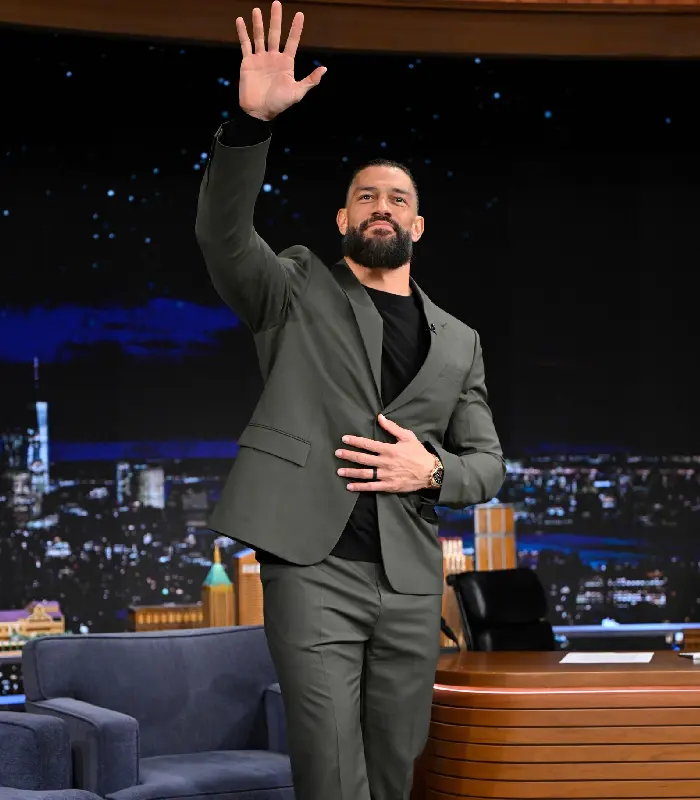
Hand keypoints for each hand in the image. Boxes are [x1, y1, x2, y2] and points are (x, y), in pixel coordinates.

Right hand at [236, 1, 326, 121]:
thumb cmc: (279, 104)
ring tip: (257, 9)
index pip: (292, 41)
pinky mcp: (248, 62)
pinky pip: (245, 44)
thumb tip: (324, 69)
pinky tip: (240, 20)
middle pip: (275, 34)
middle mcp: (273, 58)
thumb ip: (310, 80)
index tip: (300, 14)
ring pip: (259, 36)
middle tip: (276, 3)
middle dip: (276, 19)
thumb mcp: (297, 93)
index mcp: (286, 63)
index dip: (296, 28)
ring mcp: (260, 58)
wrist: (259, 112)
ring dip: (258, 23)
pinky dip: (242, 32)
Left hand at [335, 414, 435, 492]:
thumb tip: (380, 417)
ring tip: (339, 471)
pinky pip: (371, 487)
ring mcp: (386, 475)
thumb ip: (392, 427)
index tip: (344, 439)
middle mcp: (385, 462)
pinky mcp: (389, 486)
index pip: (368, 444)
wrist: (430, 472)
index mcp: (389, 449)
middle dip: (348, 455)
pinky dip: (360, 487)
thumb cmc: (419, 453)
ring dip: (351, 472)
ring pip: (364, 473)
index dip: (355, 441)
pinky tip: (349, 486)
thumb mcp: (408, 437)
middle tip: (337, 454)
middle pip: (362, 459)